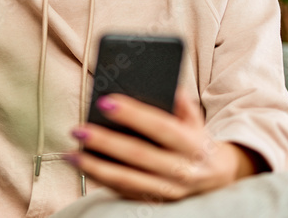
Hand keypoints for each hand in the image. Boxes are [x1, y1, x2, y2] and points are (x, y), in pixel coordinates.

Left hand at [65, 87, 266, 200]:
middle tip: (79, 129)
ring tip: (71, 153)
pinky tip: (81, 166)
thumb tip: (165, 83)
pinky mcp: (156, 203)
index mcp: (192, 144)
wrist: (217, 180)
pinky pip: (123, 193)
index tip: (105, 101)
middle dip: (106, 142)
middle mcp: (181, 170)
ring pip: (127, 180)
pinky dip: (100, 180)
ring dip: (95, 167)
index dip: (133, 114)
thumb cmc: (196, 141)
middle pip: (138, 156)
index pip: (160, 126)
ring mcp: (168, 191)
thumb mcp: (196, 119)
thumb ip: (182, 102)